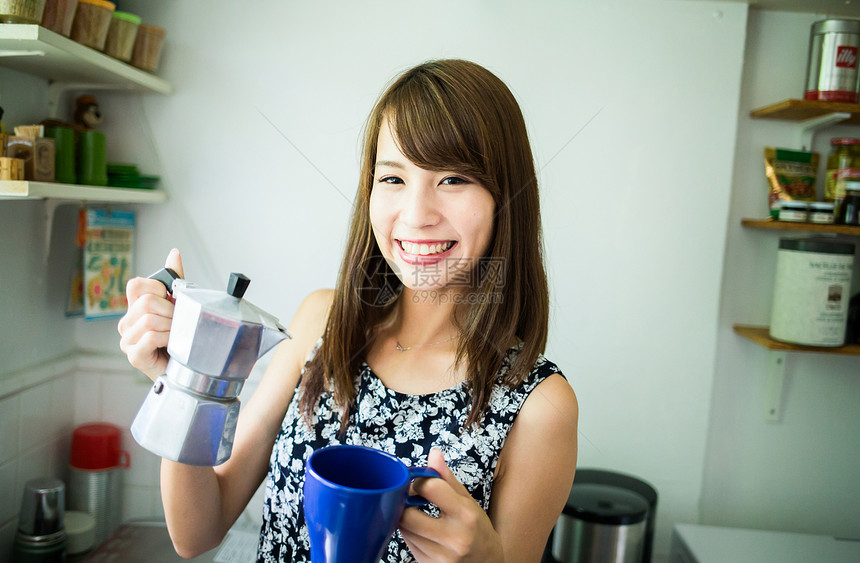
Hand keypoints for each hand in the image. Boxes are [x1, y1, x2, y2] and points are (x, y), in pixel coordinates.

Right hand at [118, 249, 184, 379]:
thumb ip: (174, 280)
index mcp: (135, 308)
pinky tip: (172, 344)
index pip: (136, 285)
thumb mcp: (178, 304)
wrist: (187, 368)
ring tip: (177, 334)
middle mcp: (127, 323)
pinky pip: (150, 337)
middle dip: (170, 310)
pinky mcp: (134, 355)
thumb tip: (174, 253)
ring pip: (149, 320)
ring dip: (171, 326)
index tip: (171, 300)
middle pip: (145, 302)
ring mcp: (127, 340)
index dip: (157, 288)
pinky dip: (167, 337)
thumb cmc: (180, 338)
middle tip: (179, 321)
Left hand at [399, 448, 503, 562]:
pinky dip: (410, 534)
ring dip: (406, 518)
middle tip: (412, 498)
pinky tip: (422, 530)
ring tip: (419, 514)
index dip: (419, 481)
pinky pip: (408, 544)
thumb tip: (434, 453)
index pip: (429, 488)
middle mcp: (454, 538)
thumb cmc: (479, 531)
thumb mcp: (469, 502)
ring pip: (404, 531)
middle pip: (408, 515)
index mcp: (465, 515)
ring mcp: (441, 556)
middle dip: (406, 503)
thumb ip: (447, 479)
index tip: (420, 483)